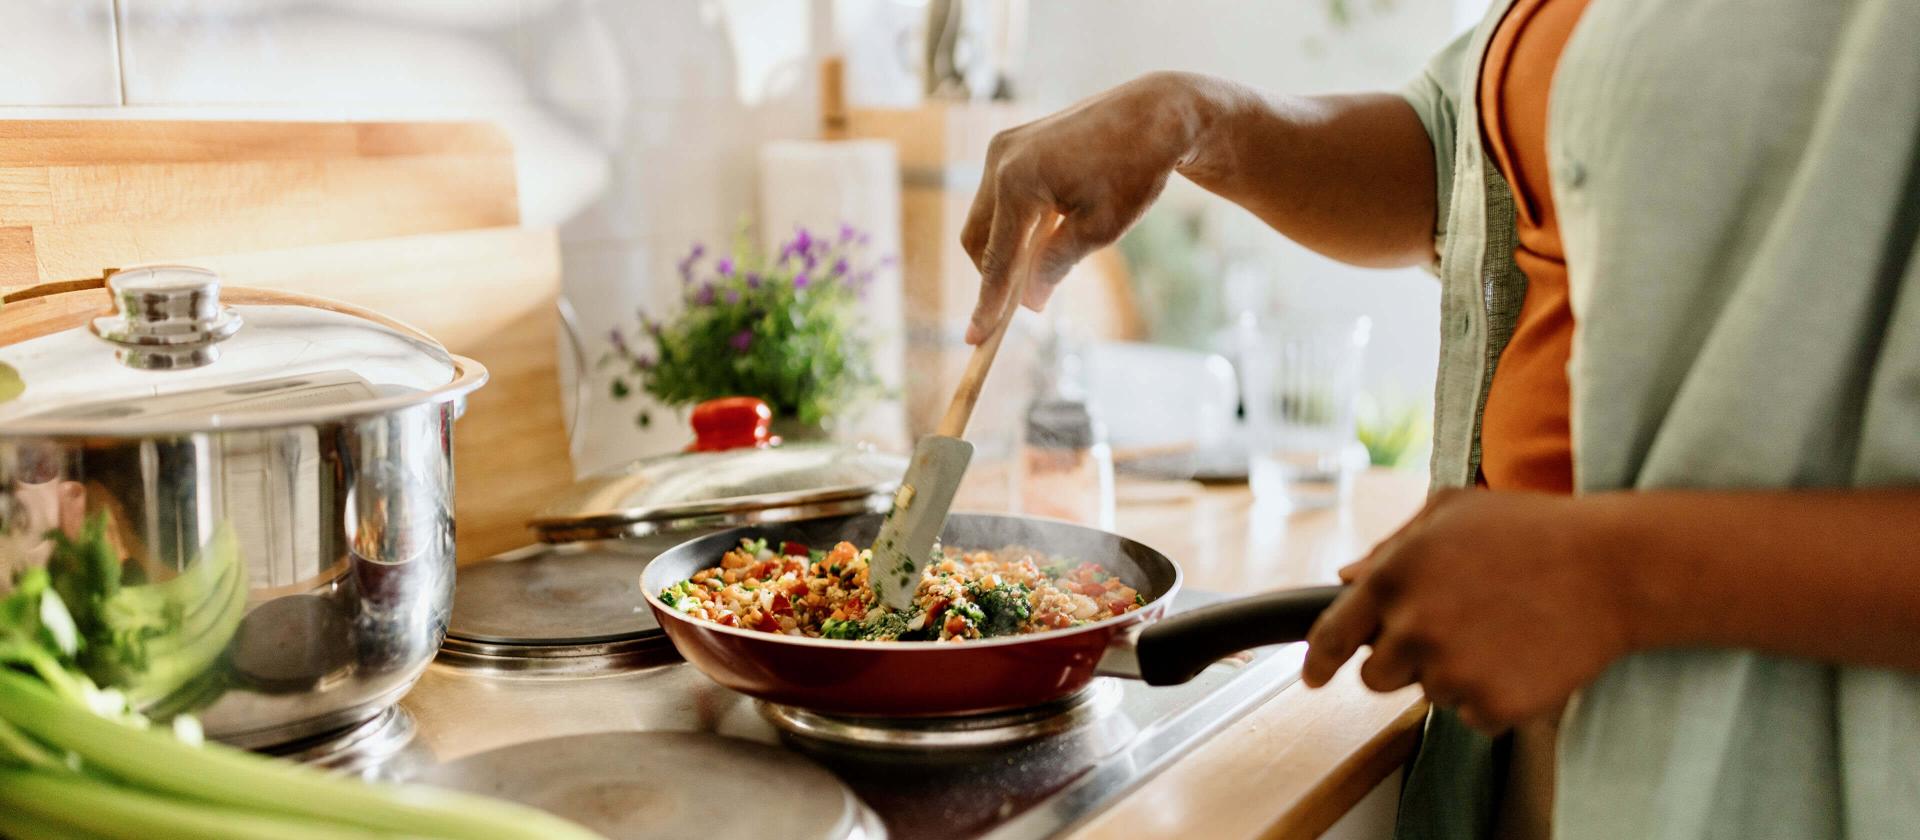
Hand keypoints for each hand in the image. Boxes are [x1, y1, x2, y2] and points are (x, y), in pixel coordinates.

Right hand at [960, 72, 1209, 343]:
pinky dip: (1014, 222)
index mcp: (1018, 183)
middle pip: (976, 238)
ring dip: (1005, 247)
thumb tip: (1028, 304)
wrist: (1154, 114)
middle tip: (1017, 306)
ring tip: (1043, 264)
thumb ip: (1055, 265)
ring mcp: (1002, 148)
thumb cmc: (1135, 170)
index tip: (977, 340)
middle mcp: (1000, 161)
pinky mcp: (1011, 143)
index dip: (988, 305)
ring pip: (984, 217)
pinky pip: (998, 196)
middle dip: (993, 273)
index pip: (997, 259)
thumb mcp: (1100, 229)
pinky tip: (1047, 231)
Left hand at [1302, 489, 1638, 731]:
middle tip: (1452, 629)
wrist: (1614, 568)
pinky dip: (1493, 695)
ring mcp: (1452, 671)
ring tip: (1501, 628)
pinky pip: (1472, 716)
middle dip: (1403, 659)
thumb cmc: (1534, 529)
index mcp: (1394, 576)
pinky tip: (1523, 654)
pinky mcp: (1492, 705)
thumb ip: (1390, 546)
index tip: (1314, 677)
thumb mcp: (1452, 511)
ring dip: (1454, 672)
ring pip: (1429, 694)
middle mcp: (1414, 627)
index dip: (1317, 662)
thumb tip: (1346, 578)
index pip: (1332, 635)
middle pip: (1376, 676)